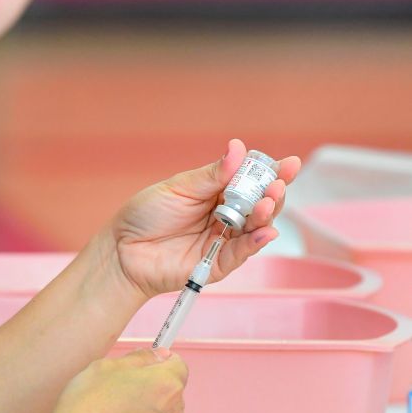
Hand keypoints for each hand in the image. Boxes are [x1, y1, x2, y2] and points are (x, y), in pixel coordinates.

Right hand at [41, 349, 188, 412]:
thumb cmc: (88, 406)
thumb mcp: (108, 366)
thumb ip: (139, 358)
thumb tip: (156, 354)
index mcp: (166, 384)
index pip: (178, 363)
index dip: (160, 360)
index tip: (146, 361)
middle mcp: (175, 410)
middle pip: (170, 387)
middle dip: (151, 383)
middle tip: (122, 384)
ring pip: (163, 408)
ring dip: (148, 404)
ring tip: (118, 406)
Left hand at [111, 139, 302, 298]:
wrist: (121, 248)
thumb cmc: (146, 214)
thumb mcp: (179, 187)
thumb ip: (212, 174)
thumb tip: (238, 149)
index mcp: (217, 193)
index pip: (250, 181)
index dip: (270, 173)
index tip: (290, 163)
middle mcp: (225, 216)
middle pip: (260, 205)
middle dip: (273, 193)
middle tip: (277, 184)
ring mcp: (223, 240)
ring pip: (255, 229)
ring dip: (266, 215)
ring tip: (268, 202)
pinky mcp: (216, 264)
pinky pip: (241, 254)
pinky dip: (255, 243)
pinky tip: (265, 232)